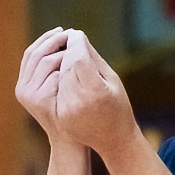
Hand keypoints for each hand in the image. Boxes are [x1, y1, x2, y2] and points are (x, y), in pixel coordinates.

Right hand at [15, 27, 68, 137]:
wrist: (71, 141)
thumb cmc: (69, 113)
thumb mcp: (58, 89)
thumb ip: (55, 70)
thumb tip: (64, 40)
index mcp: (24, 83)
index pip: (30, 53)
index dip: (45, 39)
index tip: (62, 31)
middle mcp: (22, 88)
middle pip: (36, 53)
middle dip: (55, 41)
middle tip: (71, 34)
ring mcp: (29, 95)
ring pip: (46, 61)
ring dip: (63, 52)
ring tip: (78, 48)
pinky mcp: (39, 100)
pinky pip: (54, 74)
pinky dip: (66, 66)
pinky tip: (79, 63)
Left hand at [55, 30, 137, 156]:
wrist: (113, 140)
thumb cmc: (118, 106)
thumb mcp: (112, 80)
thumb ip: (93, 58)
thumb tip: (77, 36)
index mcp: (95, 92)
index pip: (79, 58)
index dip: (76, 43)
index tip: (76, 33)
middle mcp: (78, 102)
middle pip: (66, 66)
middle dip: (66, 48)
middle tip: (67, 35)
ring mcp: (66, 111)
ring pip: (57, 76)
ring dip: (58, 59)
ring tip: (63, 47)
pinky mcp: (60, 115)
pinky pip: (55, 88)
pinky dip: (56, 75)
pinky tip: (59, 64)